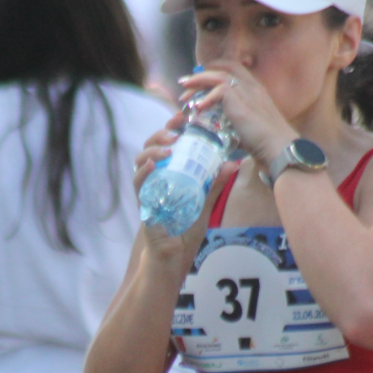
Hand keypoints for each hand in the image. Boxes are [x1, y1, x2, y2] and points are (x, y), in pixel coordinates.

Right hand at [133, 114, 238, 274]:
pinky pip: (139, 184)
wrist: (175, 255)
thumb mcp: (205, 203)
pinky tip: (152, 165)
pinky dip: (143, 172)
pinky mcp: (143, 203)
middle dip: (160, 134)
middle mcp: (155, 178)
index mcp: (168, 174)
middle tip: (175, 128)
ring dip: (153, 150)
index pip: (166, 145)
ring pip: (141, 161)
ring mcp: (147, 190)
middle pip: (151, 147)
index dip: (171, 128)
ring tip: (168, 146)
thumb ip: (214, 183)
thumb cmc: (186, 229)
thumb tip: (233, 163)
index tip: (182, 117)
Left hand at [177, 61, 297, 167]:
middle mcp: (252, 86)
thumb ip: (234, 124)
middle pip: (223, 68)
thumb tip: (219, 131)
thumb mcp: (248, 128)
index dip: (216, 68)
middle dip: (201, 73)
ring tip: (184, 93)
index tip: (200, 78)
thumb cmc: (266, 143)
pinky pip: (218, 90)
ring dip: (198, 82)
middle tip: (185, 84)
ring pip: (218, 76)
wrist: (279, 148)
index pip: (234, 67)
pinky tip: (198, 108)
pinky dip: (206, 98)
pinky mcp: (240, 102)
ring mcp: (247, 92)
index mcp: (256, 89)